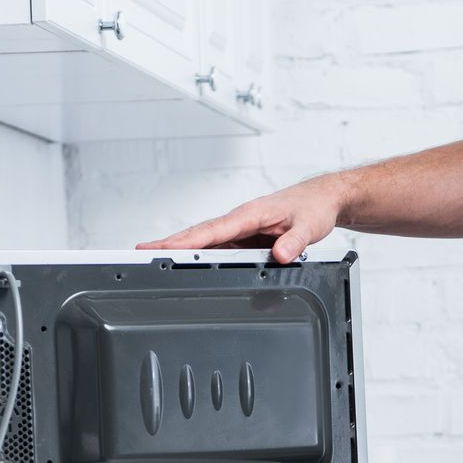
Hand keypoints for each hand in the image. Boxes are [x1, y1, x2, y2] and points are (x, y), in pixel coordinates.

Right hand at [138, 175, 346, 264]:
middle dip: (169, 242)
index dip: (189, 240)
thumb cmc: (313, 207)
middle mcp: (241, 220)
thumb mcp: (310, 226)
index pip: (214, 229)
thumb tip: (281, 255)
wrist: (321, 200)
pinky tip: (183, 263)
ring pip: (205, 240)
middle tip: (140, 250)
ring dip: (179, 248)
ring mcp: (241, 229)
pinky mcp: (245, 238)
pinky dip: (198, 254)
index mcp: (251, 213)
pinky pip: (217, 247)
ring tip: (150, 257)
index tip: (167, 247)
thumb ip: (295, 241)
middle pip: (199, 233)